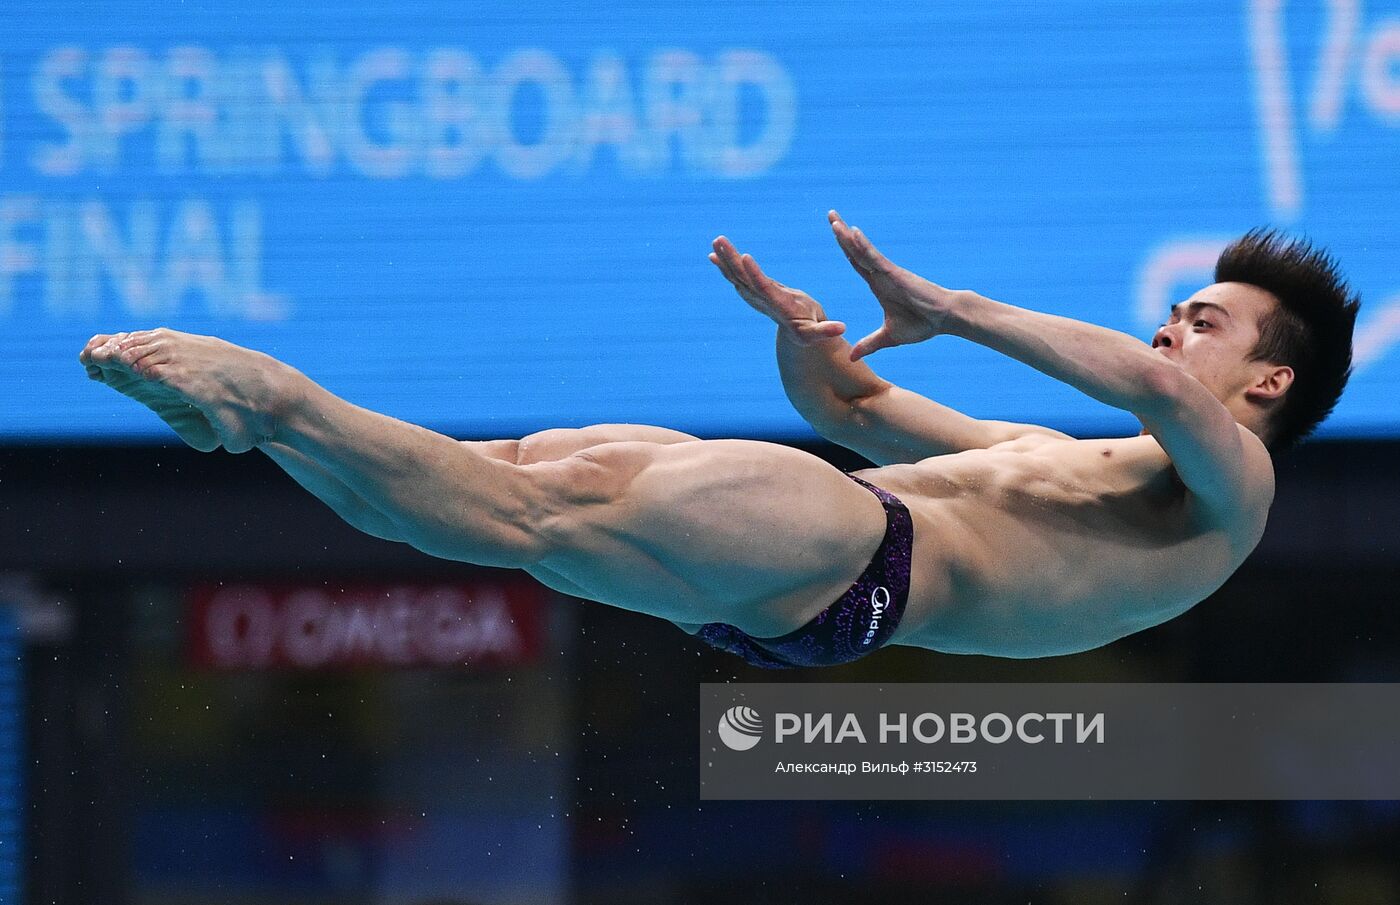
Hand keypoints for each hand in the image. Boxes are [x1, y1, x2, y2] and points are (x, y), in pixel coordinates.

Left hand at [709, 236, 846, 345]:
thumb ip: (826, 330)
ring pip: (737, 276)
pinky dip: (726, 265)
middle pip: (744, 278)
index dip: (754, 274)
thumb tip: (842, 328)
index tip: (745, 258)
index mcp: (778, 306)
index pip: (764, 288)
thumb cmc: (810, 332)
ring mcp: (756, 296)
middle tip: (720, 241)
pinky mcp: (754, 291)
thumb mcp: (818, 333)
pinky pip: (737, 277)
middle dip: (732, 260)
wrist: (796, 335)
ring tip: (716, 241)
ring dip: (726, 258)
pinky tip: (714, 254)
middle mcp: (762, 301)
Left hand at [828, 209, 957, 359]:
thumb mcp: (888, 337)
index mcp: (878, 285)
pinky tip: (852, 233)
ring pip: (861, 251)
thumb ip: (869, 344)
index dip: (845, 249)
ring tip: (833, 219)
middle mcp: (880, 275)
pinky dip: (863, 246)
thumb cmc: (922, 325)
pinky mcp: (895, 274)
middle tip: (830, 215)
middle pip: (855, 251)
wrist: (944, 319)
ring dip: (846, 236)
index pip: (856, 262)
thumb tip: (851, 357)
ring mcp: (887, 272)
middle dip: (842, 234)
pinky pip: (875, 257)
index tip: (834, 234)